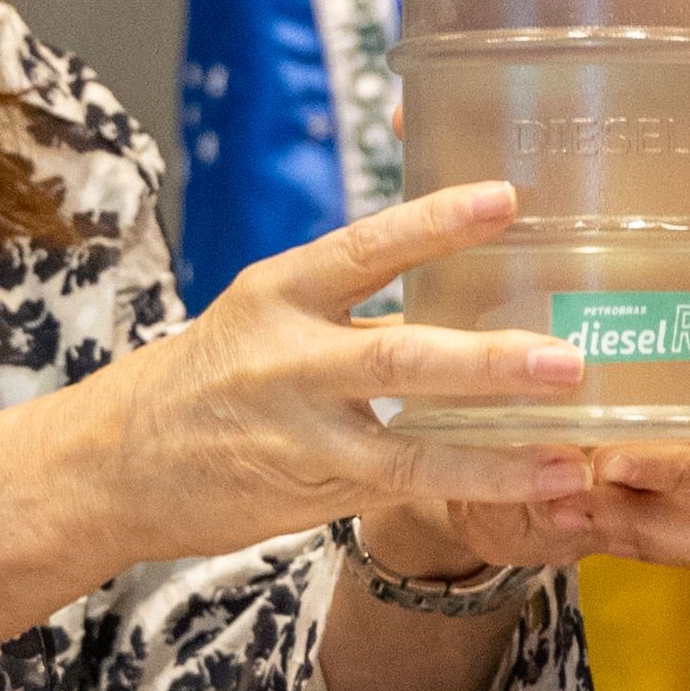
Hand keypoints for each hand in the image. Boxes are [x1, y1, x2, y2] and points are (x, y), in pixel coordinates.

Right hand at [6, 182, 592, 575]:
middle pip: (401, 357)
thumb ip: (351, 293)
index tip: (507, 199)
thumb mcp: (264, 310)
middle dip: (489, 361)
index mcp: (282, 290)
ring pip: (414, 444)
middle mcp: (291, 360)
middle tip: (566, 359)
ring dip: (500, 452)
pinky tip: (541, 484)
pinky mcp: (318, 491)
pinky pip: (410, 487)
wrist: (116, 463)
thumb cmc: (213, 372)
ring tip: (573, 456)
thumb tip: (462, 258)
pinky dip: (479, 486)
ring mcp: (305, 434)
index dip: (436, 223)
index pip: (366, 246)